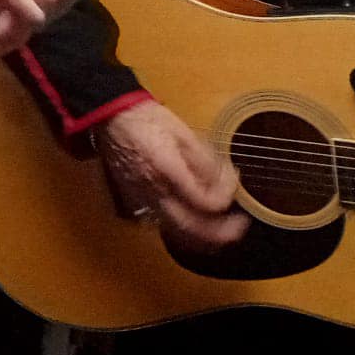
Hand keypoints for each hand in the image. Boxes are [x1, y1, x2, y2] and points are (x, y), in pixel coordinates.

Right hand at [97, 100, 247, 251]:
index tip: (235, 179)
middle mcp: (155, 190)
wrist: (113, 117)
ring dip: (204, 237)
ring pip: (177, 232)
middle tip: (240, 224)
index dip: (227, 195)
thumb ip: (206, 162)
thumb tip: (225, 183)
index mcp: (168, 170)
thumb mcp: (184, 133)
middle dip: (221, 232)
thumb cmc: (149, 120)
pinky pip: (165, 224)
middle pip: (192, 227)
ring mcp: (144, 198)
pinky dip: (186, 231)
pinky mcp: (137, 199)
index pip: (205, 201)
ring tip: (223, 230)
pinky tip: (197, 222)